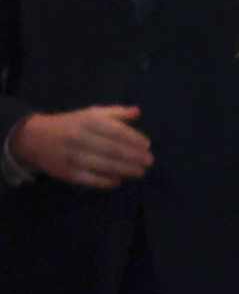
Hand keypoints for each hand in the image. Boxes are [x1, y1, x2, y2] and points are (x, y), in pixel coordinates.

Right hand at [10, 106, 150, 188]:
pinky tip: (118, 181)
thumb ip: (115, 113)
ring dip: (124, 169)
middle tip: (148, 161)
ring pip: (103, 165)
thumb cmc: (71, 124)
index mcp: (89, 122)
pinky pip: (89, 179)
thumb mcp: (91, 113)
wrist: (35, 138)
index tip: (147, 145)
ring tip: (140, 171)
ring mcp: (73, 157)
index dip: (133, 139)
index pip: (116, 131)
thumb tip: (137, 112)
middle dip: (133, 156)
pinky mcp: (67, 173)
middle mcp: (81, 138)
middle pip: (112, 149)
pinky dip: (105, 181)